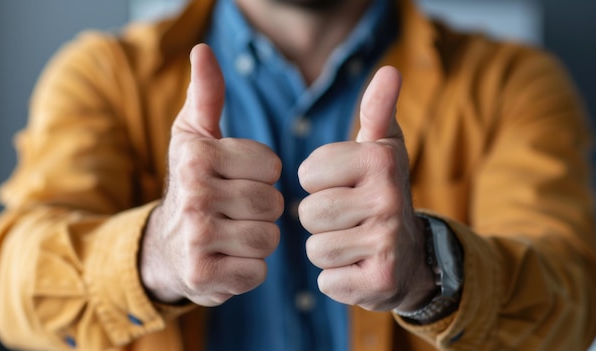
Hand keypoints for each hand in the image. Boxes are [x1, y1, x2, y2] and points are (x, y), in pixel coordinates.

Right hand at [140, 44, 283, 306]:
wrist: (164, 248)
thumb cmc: (192, 184)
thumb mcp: (193, 137)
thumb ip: (207, 95)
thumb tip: (203, 50)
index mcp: (197, 156)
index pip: (271, 166)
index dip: (262, 175)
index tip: (239, 179)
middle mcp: (193, 195)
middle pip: (272, 203)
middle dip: (262, 209)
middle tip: (238, 212)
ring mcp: (196, 238)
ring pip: (268, 238)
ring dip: (259, 239)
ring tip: (235, 235)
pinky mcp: (203, 276)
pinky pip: (257, 271)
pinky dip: (249, 269)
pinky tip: (229, 260)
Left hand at [298, 67, 434, 311]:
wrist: (413, 257)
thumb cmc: (382, 194)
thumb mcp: (383, 149)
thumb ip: (378, 110)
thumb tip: (389, 70)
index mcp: (381, 160)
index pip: (307, 173)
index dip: (319, 183)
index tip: (344, 186)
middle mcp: (388, 199)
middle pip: (308, 212)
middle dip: (320, 220)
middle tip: (349, 220)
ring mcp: (387, 243)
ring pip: (315, 248)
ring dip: (328, 249)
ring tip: (354, 243)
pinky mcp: (380, 282)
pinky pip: (327, 281)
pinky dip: (338, 278)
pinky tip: (360, 268)